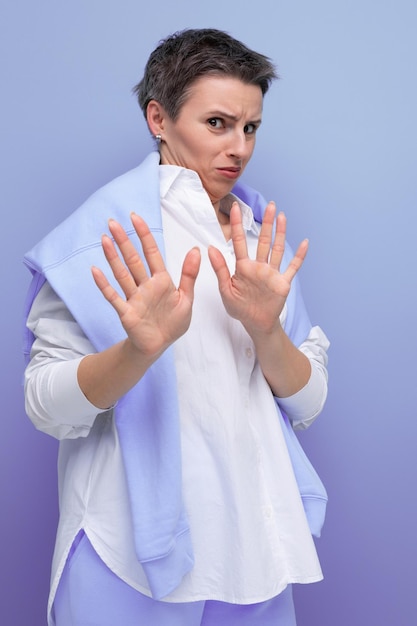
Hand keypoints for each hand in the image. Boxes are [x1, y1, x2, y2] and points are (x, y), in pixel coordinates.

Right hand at [91, 213, 200, 356]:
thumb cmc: (173, 322)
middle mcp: (145, 286)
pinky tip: (95, 270)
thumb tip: (196, 249)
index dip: (144, 235)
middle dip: (124, 241)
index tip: (135, 218)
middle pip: (133, 259)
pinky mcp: (126, 312)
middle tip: (112, 222)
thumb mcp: (186, 298)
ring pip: (122, 274)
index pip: (151, 253)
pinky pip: (113, 297)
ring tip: (105, 239)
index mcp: (161, 281)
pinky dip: (104, 284)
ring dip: (113, 257)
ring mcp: (134, 298)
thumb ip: (189, 275)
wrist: (161, 345)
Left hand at [208, 201, 307, 337]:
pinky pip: (293, 267)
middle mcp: (258, 267)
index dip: (238, 224)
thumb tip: (210, 248)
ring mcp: (271, 273)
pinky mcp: (283, 283)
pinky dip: (299, 256)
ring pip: (277, 249)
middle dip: (266, 223)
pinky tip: (305, 243)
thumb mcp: (225, 290)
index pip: (239, 241)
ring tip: (282, 216)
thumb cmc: (239, 308)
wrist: (255, 324)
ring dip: (280, 233)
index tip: (235, 207)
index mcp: (243, 267)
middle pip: (263, 240)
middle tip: (270, 205)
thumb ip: (219, 269)